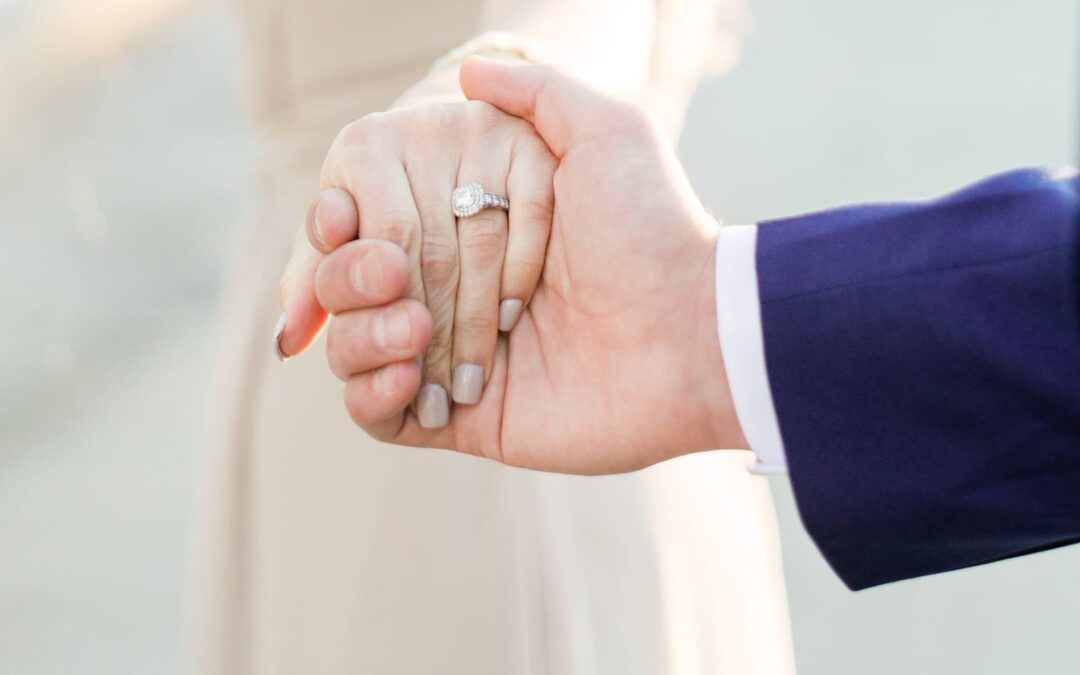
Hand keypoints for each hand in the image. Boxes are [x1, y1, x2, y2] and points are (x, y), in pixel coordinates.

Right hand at [320, 58, 747, 473]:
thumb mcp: (606, 130)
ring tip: (411, 326)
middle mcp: (457, 292)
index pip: (370, 225)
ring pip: (351, 350)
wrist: (690, 330)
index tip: (337, 214)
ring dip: (358, 335)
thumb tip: (472, 69)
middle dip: (349, 278)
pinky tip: (407, 372)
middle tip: (392, 271)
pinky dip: (370, 394)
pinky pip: (376, 416)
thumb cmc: (649, 229)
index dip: (335, 223)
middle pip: (350, 288)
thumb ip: (537, 92)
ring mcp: (453, 359)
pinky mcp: (461, 420)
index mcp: (473, 230)